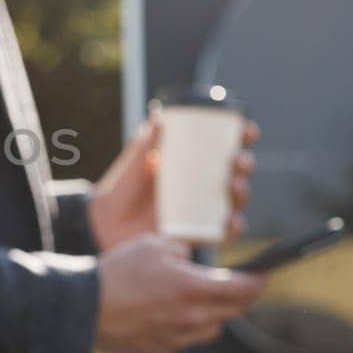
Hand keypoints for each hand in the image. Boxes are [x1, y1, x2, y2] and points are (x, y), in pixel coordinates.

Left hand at [87, 118, 258, 251]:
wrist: (105, 224)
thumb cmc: (120, 189)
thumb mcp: (132, 165)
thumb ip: (143, 145)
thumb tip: (157, 119)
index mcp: (192, 162)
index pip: (224, 146)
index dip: (242, 137)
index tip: (247, 130)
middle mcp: (203, 185)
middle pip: (236, 172)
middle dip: (245, 164)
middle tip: (237, 161)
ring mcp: (203, 210)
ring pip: (235, 200)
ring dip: (242, 193)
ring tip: (233, 187)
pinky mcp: (198, 233)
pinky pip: (223, 232)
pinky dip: (233, 227)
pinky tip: (231, 222)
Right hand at [95, 233, 265, 352]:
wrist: (81, 308)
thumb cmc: (116, 271)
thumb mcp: (152, 244)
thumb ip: (182, 250)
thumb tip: (192, 259)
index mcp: (194, 287)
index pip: (244, 289)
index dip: (257, 281)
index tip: (260, 277)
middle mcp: (192, 317)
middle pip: (233, 312)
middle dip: (236, 297)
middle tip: (230, 287)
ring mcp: (178, 340)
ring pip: (211, 330)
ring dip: (209, 316)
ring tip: (190, 302)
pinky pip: (182, 344)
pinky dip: (179, 332)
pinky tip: (160, 319)